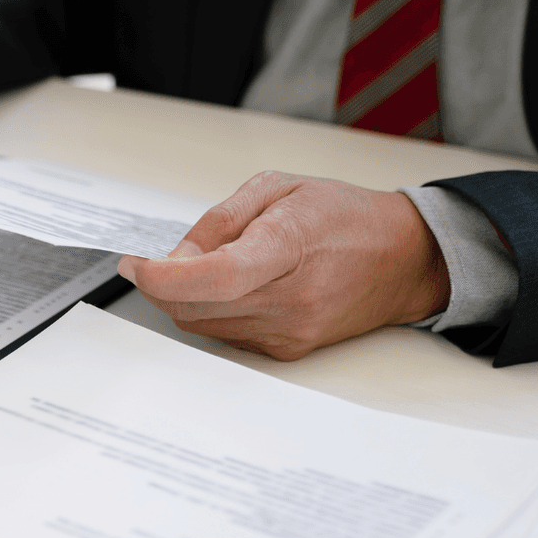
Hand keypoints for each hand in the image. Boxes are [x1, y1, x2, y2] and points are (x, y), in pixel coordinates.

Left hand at [118, 172, 450, 360]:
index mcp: (288, 248)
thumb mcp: (277, 187)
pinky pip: (226, 334)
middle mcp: (290, 300)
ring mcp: (289, 331)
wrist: (402, 260)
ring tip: (198, 267)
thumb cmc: (344, 216)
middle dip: (160, 285)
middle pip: (195, 308)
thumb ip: (219, 220)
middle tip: (151, 261)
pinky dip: (210, 312)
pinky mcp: (288, 350)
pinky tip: (226, 288)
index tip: (136, 265)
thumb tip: (176, 255)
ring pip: (203, 325)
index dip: (163, 277)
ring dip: (183, 299)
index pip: (213, 277)